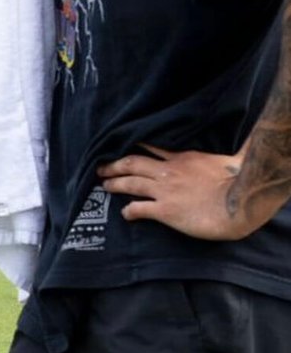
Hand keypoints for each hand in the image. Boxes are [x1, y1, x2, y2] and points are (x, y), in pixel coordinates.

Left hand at [97, 144, 255, 240]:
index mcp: (183, 158)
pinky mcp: (165, 210)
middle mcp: (168, 171)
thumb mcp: (234, 158)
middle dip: (115, 165)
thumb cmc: (239, 181)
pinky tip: (125, 213)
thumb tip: (251, 139)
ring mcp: (164, 190)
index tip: (122, 147)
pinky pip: (139, 208)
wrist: (239, 203)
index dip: (136, 147)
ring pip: (131, 183)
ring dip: (115, 183)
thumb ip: (237, 148)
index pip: (153, 148)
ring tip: (104, 185)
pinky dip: (129, 210)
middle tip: (101, 167)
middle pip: (133, 163)